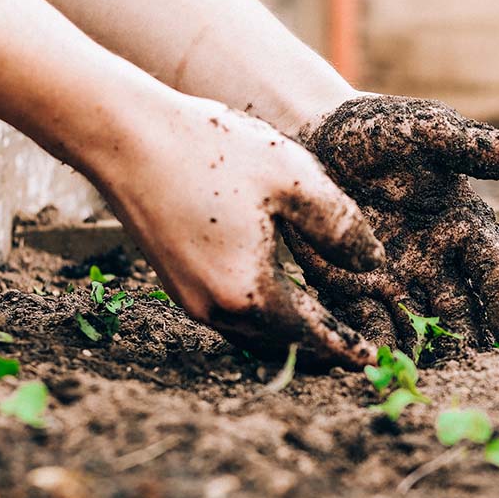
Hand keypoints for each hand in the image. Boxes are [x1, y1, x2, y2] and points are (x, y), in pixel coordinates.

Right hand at [92, 95, 384, 367]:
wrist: (125, 137)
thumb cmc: (212, 150)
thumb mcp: (294, 179)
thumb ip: (340, 226)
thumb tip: (373, 264)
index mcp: (249, 291)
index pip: (311, 334)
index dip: (345, 346)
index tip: (372, 360)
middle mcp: (214, 308)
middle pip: (280, 344)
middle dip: (320, 350)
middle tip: (354, 352)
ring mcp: (189, 298)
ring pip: (252, 335)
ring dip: (289, 337)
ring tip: (323, 331)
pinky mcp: (174, 280)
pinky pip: (229, 316)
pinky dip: (262, 318)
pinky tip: (278, 300)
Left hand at [285, 95, 498, 355]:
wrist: (311, 135)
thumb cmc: (378, 129)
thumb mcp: (426, 131)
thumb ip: (476, 147)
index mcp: (463, 225)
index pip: (492, 268)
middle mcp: (435, 261)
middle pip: (460, 310)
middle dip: (467, 341)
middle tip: (472, 371)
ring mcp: (395, 279)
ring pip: (418, 326)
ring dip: (424, 353)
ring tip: (426, 380)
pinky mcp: (352, 289)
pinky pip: (367, 324)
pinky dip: (374, 345)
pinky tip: (376, 365)